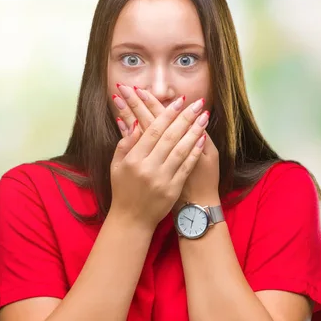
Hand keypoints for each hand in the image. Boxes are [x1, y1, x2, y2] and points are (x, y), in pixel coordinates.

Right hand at [110, 93, 209, 229]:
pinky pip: (186, 166)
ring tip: (204, 117)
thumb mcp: (116, 165)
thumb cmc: (123, 189)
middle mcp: (148, 168)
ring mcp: (162, 179)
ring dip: (194, 131)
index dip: (167, 114)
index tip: (179, 101)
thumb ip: (125, 143)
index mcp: (134, 159)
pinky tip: (203, 138)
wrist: (132, 219)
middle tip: (197, 104)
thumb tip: (134, 121)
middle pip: (170, 137)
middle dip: (185, 118)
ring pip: (181, 150)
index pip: (153, 131)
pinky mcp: (173, 189)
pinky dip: (195, 151)